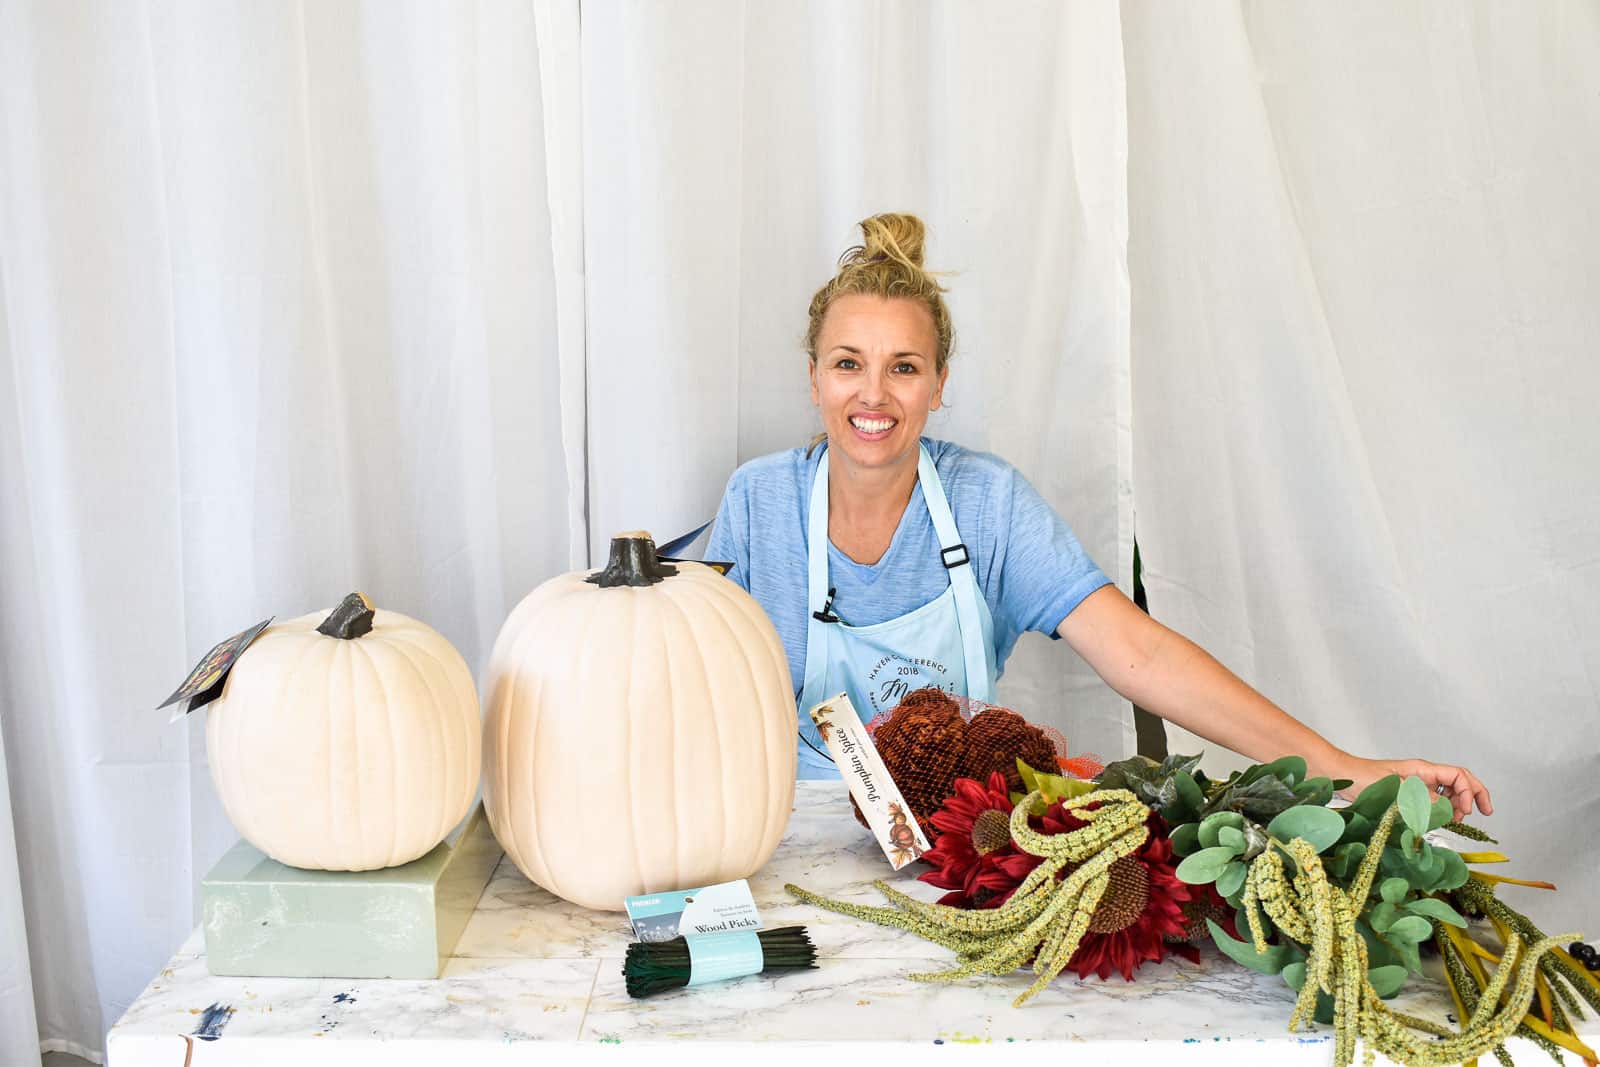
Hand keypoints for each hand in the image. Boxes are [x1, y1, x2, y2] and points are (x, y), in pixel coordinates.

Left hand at [1335, 757, 1492, 820]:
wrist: (1342, 776)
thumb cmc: (1362, 778)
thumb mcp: (1394, 789)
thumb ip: (1420, 798)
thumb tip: (1444, 806)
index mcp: (1422, 769)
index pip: (1458, 775)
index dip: (1470, 792)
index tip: (1470, 811)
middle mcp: (1423, 775)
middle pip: (1459, 782)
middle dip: (1472, 797)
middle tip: (1479, 815)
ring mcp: (1416, 784)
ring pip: (1447, 792)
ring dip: (1456, 805)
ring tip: (1455, 820)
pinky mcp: (1408, 793)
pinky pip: (1432, 800)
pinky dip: (1440, 809)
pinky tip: (1438, 819)